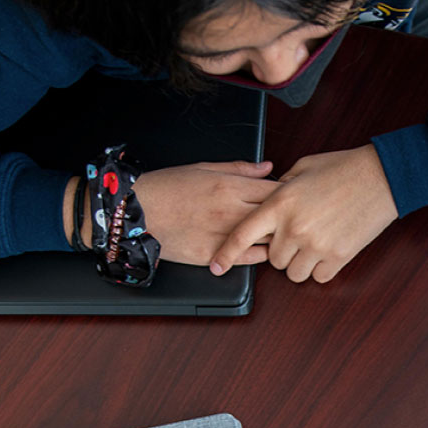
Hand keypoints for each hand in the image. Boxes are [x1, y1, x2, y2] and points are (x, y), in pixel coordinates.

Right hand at [131, 160, 277, 266]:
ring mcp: (222, 234)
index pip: (275, 191)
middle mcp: (230, 211)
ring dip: (275, 237)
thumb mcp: (204, 168)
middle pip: (276, 216)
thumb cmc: (167, 187)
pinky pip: (249, 259)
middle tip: (288, 218)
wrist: (137, 211)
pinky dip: (259, 255)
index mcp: (229, 186)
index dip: (287, 195)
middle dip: (286, 217)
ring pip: (267, 240)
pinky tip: (258, 249)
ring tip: (275, 234)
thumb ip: (240, 169)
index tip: (289, 197)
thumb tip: (267, 168)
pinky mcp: (213, 254)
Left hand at [209, 145, 397, 282]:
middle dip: (282, 250)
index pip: (243, 233)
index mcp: (280, 202)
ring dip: (300, 263)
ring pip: (294, 273)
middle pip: (273, 259)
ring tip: (314, 243)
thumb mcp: (303, 168)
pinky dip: (322, 268)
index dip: (226, 252)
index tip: (216, 266)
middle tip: (297, 235)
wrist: (382, 177)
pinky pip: (319, 276)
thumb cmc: (344, 168)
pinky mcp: (338, 256)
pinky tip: (329, 249)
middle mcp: (294, 227)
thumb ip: (281, 186)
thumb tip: (270, 196)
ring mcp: (316, 244)